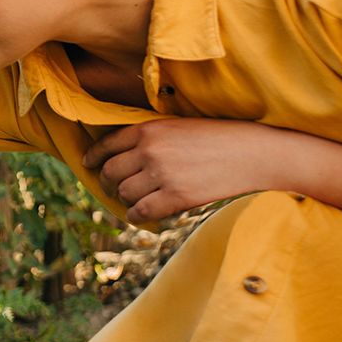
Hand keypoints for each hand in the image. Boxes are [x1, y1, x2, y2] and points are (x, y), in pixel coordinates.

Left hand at [84, 118, 291, 223]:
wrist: (252, 152)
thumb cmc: (217, 137)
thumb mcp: (178, 126)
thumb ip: (151, 137)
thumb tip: (123, 155)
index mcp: (148, 130)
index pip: (107, 145)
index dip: (94, 157)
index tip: (89, 165)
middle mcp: (149, 151)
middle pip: (110, 173)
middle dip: (108, 182)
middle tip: (114, 187)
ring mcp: (162, 175)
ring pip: (124, 194)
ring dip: (125, 199)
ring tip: (133, 199)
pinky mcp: (177, 197)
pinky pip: (141, 212)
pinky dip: (136, 215)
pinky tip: (140, 214)